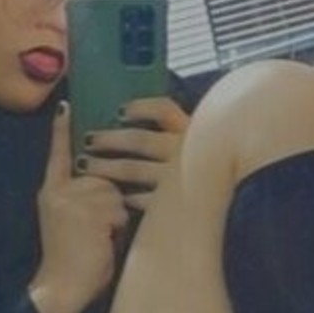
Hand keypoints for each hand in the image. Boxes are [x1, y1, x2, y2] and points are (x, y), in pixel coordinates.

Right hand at [30, 104, 129, 312]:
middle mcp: (59, 191)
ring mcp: (73, 200)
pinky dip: (117, 229)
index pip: (58, 154)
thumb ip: (83, 201)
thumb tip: (111, 188)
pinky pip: (119, 211)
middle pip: (104, 178)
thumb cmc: (73, 262)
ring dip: (116, 218)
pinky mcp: (88, 211)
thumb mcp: (71, 223)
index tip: (65, 105)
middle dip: (111, 204)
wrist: (60, 287)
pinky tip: (101, 243)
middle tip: (94, 233)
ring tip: (98, 240)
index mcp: (51, 192)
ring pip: (115, 195)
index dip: (62, 131)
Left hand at [77, 97, 189, 213]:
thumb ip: (167, 128)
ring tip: (87, 166)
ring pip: (133, 169)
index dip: (139, 107)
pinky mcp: (174, 204)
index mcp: (190, 130)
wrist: (226, 204)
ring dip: (106, 167)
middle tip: (88, 140)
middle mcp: (185, 151)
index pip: (163, 109)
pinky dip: (128, 197)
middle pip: (139, 140)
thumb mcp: (190, 140)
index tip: (118, 111)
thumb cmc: (199, 166)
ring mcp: (178, 178)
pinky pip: (145, 200)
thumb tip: (124, 114)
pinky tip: (118, 196)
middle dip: (108, 139)